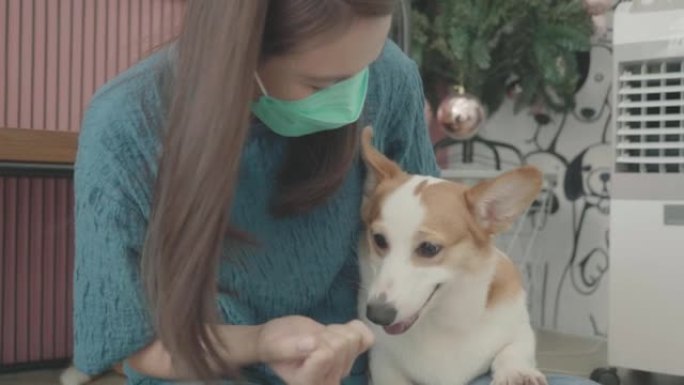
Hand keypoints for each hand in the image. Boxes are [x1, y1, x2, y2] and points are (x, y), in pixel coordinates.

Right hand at [256, 316, 373, 384]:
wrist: (279, 342)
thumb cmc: (272, 346)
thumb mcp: (270, 347)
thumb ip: (288, 349)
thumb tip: (313, 344)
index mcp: (308, 382)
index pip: (327, 354)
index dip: (314, 340)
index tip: (301, 343)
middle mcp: (330, 381)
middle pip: (342, 346)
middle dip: (325, 334)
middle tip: (310, 338)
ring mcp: (343, 368)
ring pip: (354, 340)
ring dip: (336, 330)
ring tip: (320, 336)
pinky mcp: (352, 354)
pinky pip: (366, 338)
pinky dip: (354, 328)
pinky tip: (338, 330)